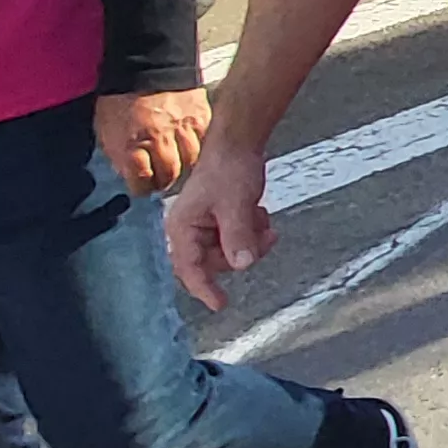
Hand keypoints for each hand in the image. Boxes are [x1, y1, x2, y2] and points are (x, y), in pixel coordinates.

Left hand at [97, 89, 208, 194]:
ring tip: (179, 164)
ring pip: (192, 161)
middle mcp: (160, 138)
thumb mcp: (105, 127)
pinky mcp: (202, 117)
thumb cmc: (121, 96)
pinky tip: (192, 147)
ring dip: (184, 166)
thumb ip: (117, 153)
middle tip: (162, 180)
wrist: (145, 61)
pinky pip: (205, 142)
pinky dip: (199, 147)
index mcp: (132, 142)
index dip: (141, 189)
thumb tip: (129, 174)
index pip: (142, 182)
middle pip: (170, 175)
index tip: (142, 187)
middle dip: (164, 181)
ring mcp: (184, 128)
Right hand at [165, 143, 274, 311]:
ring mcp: (207, 227)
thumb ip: (238, 236)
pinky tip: (258, 212)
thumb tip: (241, 265)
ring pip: (231, 252)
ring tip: (261, 218)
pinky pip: (239, 240)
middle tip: (265, 237)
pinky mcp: (222, 222)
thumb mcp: (235, 204)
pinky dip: (252, 231)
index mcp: (182, 228)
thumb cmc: (228, 167)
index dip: (204, 288)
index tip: (220, 304)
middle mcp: (191, 230)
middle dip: (242, 252)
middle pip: (216, 262)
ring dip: (251, 240)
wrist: (240, 143)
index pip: (189, 268)